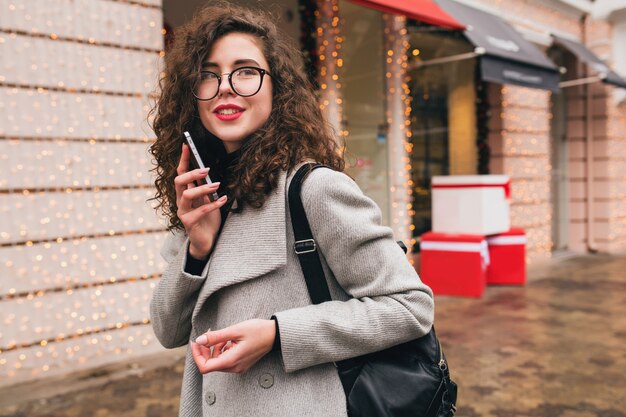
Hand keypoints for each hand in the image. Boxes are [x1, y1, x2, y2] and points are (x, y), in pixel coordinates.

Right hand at [175, 143, 227, 258]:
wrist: (207, 241)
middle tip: (206, 169)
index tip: (187, 145)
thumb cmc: (208, 219)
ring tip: (216, 185)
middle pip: (178, 181)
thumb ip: (203, 187)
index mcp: (184, 193)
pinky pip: (200, 211)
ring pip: (187, 195)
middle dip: (191, 173)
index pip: (180, 173)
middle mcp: (180, 201)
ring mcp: (183, 212)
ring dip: (203, 188)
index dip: (183, 159)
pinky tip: (224, 199)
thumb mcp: (207, 199)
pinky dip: (214, 204)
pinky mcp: (188, 223)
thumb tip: (205, 169)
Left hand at [191, 319, 275, 373]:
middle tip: (210, 333)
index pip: (205, 367)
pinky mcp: (242, 364)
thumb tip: (199, 340)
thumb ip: (216, 337)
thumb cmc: (258, 330)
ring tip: (223, 336)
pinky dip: (223, 350)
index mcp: (232, 360)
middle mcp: (234, 368)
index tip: (195, 342)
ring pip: (218, 362)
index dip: (196, 355)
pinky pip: (226, 360)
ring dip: (215, 349)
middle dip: (206, 349)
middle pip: (211, 364)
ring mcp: (239, 367)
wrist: (276, 334)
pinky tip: (230, 340)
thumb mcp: (235, 330)